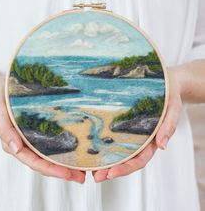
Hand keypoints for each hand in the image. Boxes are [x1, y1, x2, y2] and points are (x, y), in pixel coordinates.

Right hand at [0, 78, 85, 182]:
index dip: (51, 169)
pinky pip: (53, 144)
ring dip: (67, 164)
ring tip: (85, 169)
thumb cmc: (1, 100)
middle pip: (46, 163)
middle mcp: (27, 145)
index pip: (35, 162)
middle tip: (82, 176)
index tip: (67, 174)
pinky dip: (65, 150)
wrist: (3, 91)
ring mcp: (35, 140)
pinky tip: (78, 151)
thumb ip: (5, 130)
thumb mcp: (0, 111)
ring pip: (51, 157)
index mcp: (15, 145)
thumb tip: (15, 148)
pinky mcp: (41, 132)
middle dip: (63, 172)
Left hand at [92, 67, 182, 181]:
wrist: (165, 84)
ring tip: (88, 167)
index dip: (125, 168)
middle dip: (110, 169)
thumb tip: (162, 146)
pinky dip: (103, 144)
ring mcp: (130, 133)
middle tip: (95, 176)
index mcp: (152, 141)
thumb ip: (168, 127)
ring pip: (117, 151)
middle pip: (125, 160)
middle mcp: (139, 140)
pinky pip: (113, 135)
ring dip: (104, 160)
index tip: (110, 173)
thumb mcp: (172, 109)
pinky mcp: (122, 124)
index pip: (139, 160)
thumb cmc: (169, 96)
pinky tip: (91, 146)